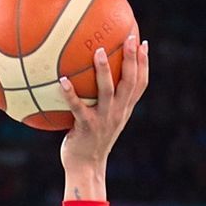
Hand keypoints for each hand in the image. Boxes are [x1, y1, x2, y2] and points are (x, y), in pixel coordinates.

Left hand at [59, 35, 150, 183]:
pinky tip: (62, 79)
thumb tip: (87, 76)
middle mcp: (118, 112)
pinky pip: (78, 107)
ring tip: (99, 51)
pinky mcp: (87, 127)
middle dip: (132, 59)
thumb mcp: (102, 118)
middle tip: (130, 38)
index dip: (144, 63)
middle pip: (130, 82)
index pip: (140, 84)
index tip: (143, 42)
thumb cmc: (90, 140)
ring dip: (104, 70)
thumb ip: (101, 99)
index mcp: (124, 109)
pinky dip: (70, 93)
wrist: (86, 167)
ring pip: (107, 91)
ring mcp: (104, 119)